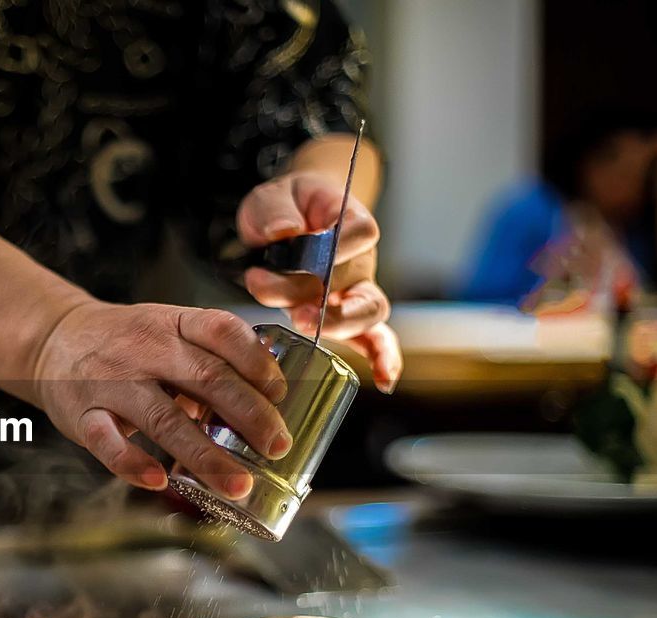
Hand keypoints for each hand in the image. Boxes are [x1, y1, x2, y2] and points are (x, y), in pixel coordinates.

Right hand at [34, 301, 290, 497]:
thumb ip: (211, 357)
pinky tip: (159, 480)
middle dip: (249, 415)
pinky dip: (132, 463)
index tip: (280, 393)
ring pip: (164, 418)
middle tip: (277, 447)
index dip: (256, 361)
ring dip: (205, 456)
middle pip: (206, 378)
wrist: (54, 338)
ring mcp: (112, 382)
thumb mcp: (168, 329)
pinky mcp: (82, 413)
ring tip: (238, 485)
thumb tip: (269, 397)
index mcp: (172, 324)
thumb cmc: (126, 341)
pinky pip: (107, 441)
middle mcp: (145, 349)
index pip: (222, 330)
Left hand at [237, 170, 401, 391]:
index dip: (342, 245)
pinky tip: (384, 381)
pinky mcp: (345, 314)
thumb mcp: (271, 197)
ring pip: (367, 313)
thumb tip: (283, 232)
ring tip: (304, 326)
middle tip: (299, 311)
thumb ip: (274, 210)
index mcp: (347, 219)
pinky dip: (381, 358)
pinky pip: (372, 338)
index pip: (360, 231)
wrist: (288, 217)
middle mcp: (358, 258)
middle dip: (328, 301)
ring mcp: (355, 290)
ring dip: (341, 327)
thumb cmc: (284, 206)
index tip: (313, 249)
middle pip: (356, 281)